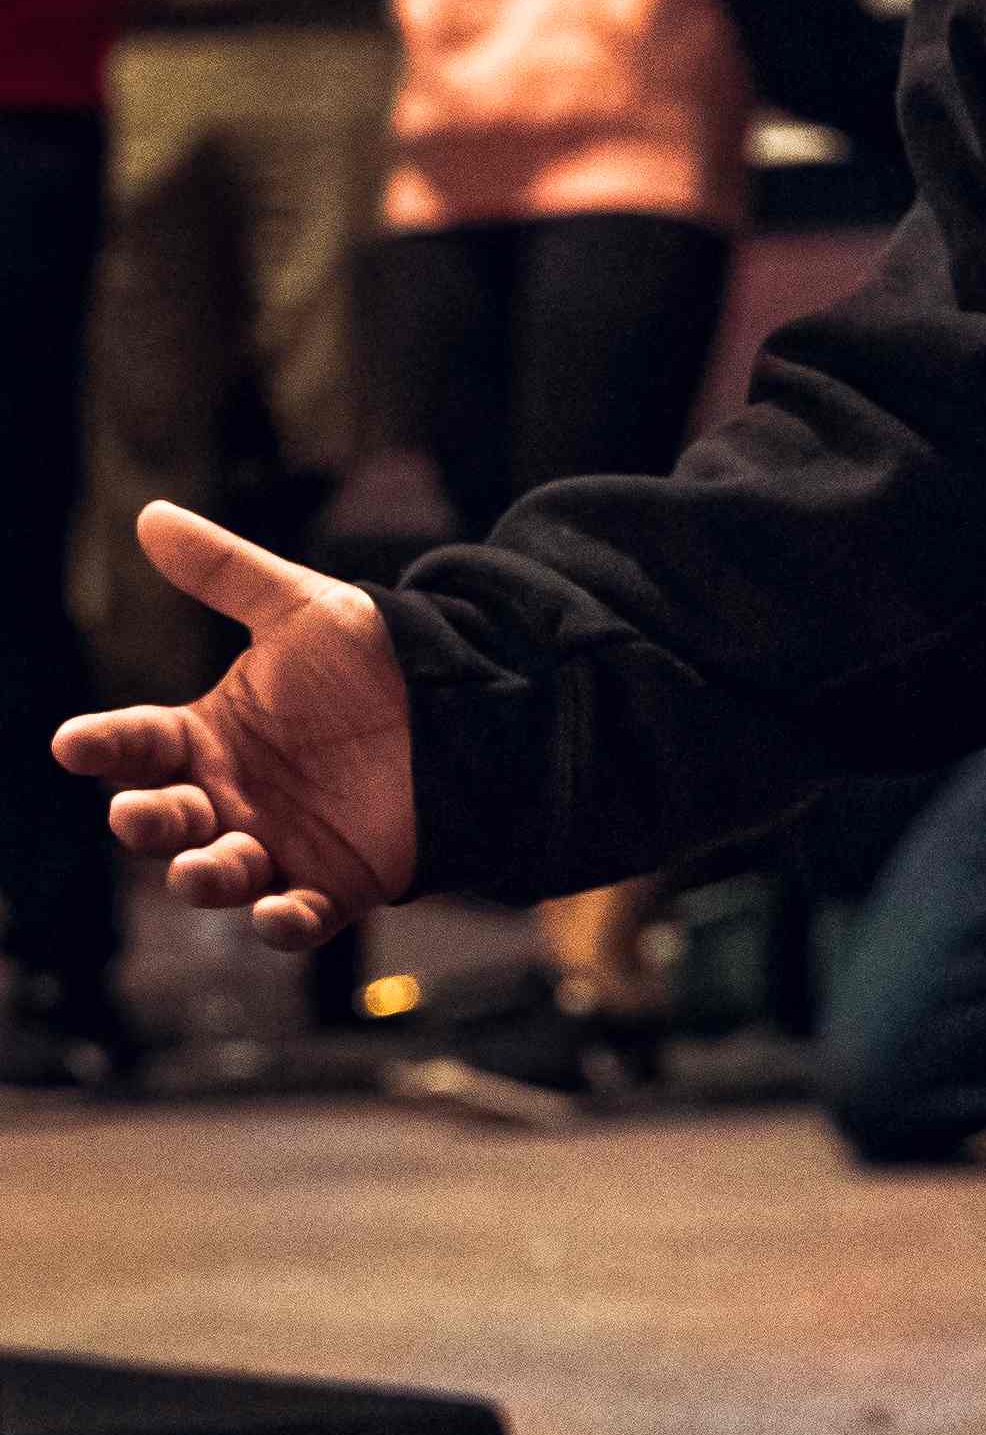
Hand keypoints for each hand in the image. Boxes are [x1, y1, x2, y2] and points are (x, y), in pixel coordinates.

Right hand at [53, 506, 418, 949]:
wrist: (463, 701)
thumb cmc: (371, 657)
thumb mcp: (297, 608)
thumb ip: (224, 571)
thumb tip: (149, 513)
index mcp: (209, 735)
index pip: (138, 743)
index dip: (105, 744)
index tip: (73, 742)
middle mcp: (230, 797)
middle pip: (166, 818)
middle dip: (147, 820)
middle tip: (137, 811)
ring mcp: (277, 844)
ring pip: (219, 874)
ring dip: (202, 876)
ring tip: (198, 868)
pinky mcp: (335, 884)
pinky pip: (298, 917)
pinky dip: (282, 921)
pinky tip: (276, 911)